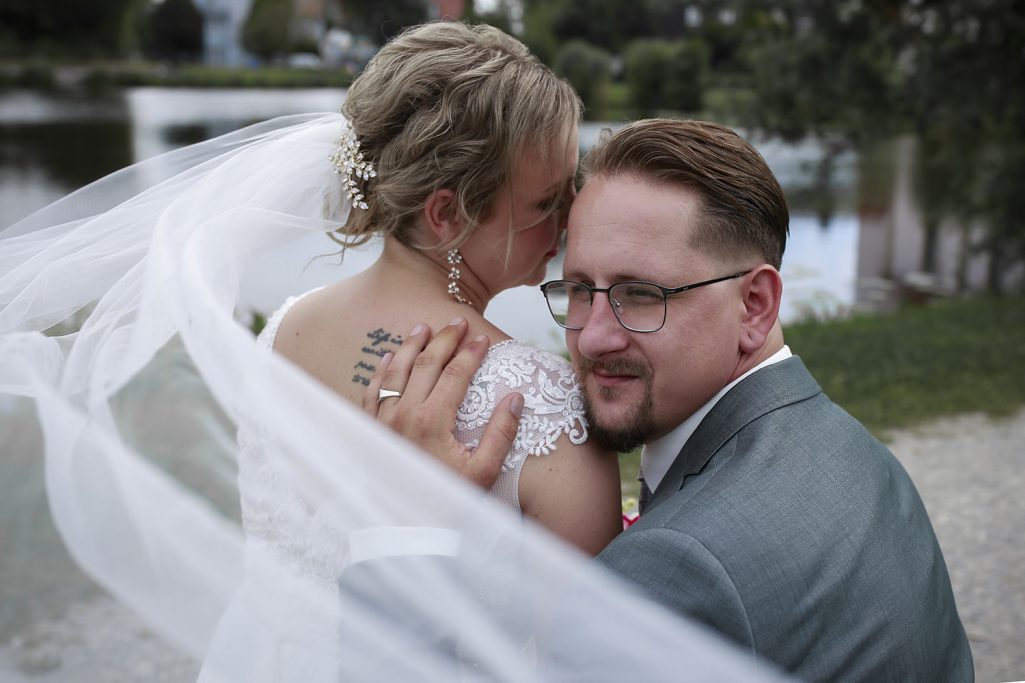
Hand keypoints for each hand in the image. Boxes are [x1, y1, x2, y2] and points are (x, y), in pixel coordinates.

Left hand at [364, 318, 522, 489]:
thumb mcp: (484, 472)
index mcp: (433, 421)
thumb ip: (500, 433)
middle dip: (444, 339)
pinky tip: (386, 358)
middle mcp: (404, 414)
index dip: (471, 352)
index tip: (484, 338)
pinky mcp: (369, 431)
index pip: (455, 374)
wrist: (404, 531)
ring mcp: (382, 421)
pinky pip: (372, 391)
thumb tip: (515, 398)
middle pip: (426, 364)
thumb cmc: (447, 502)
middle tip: (457, 321)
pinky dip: (380, 370)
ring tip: (423, 327)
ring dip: (410, 346)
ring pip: (395, 370)